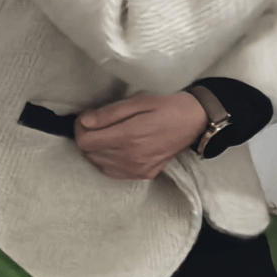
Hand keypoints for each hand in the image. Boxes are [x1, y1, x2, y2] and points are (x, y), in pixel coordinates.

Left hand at [73, 92, 207, 180]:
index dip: (80, 128)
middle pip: (89, 153)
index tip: (88, 118)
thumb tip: (85, 122)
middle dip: (88, 137)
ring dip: (97, 149)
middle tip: (99, 124)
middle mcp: (131, 157)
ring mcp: (137, 169)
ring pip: (98, 163)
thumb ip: (110, 112)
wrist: (196, 121)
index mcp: (129, 136)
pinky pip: (112, 172)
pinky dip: (107, 161)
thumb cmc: (167, 106)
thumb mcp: (139, 101)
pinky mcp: (143, 175)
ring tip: (109, 135)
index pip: (85, 141)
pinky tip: (117, 149)